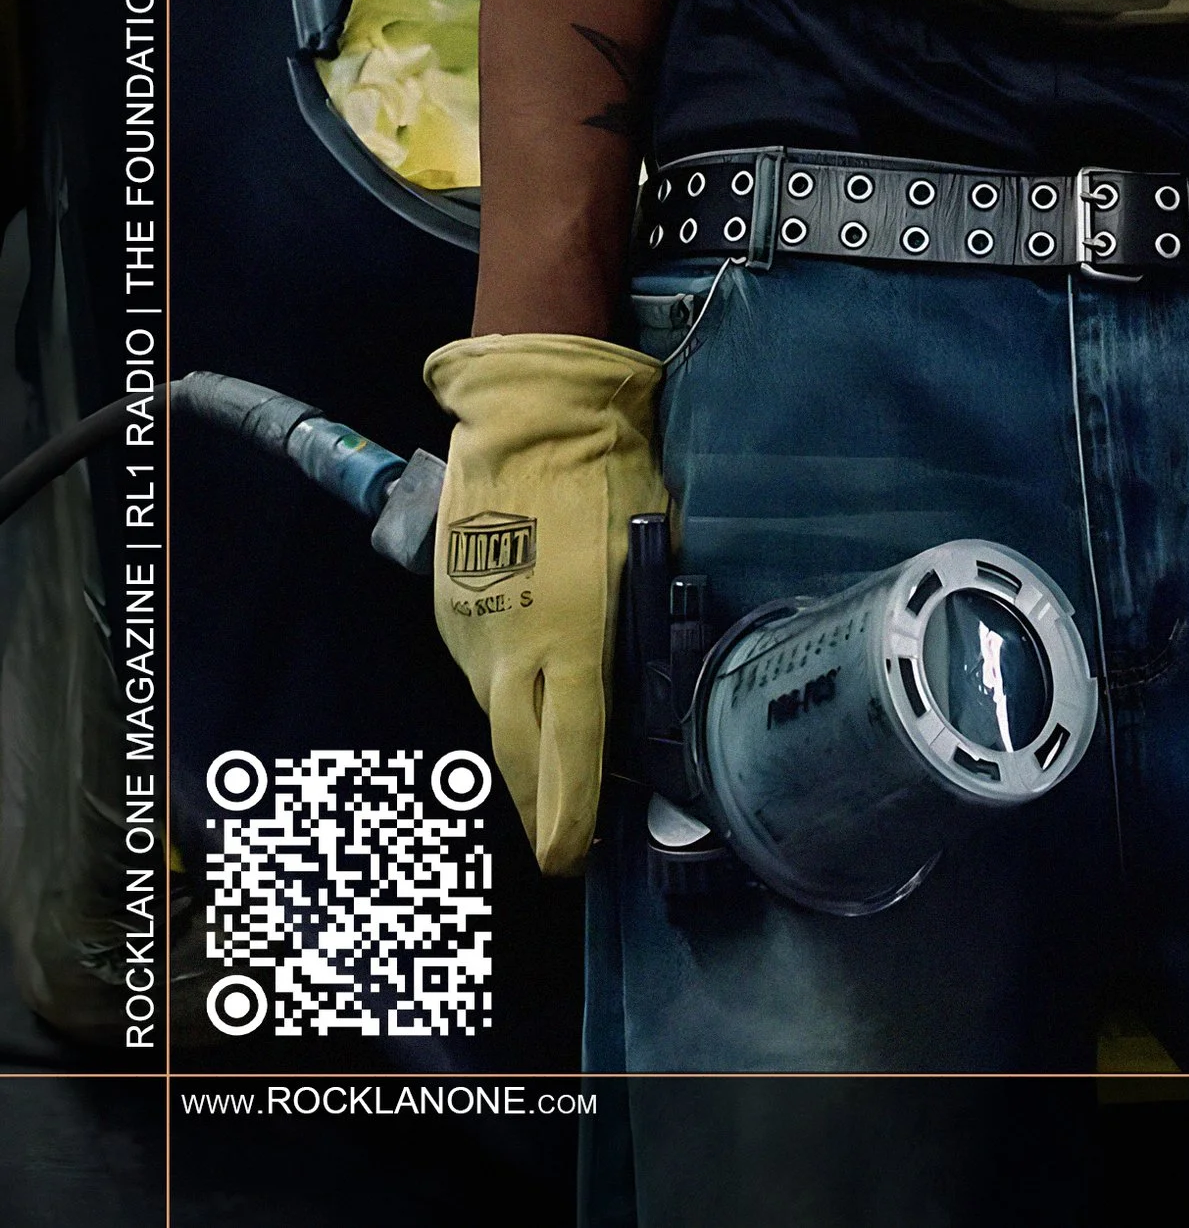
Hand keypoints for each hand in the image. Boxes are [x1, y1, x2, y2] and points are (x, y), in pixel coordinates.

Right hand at [424, 331, 668, 873]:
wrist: (529, 416)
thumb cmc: (606, 476)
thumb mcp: (650, 550)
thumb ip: (644, 618)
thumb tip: (653, 659)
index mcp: (570, 639)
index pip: (571, 752)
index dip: (571, 815)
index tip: (572, 857)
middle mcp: (511, 648)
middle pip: (520, 755)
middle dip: (539, 808)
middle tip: (559, 847)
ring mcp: (472, 630)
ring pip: (495, 710)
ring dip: (522, 742)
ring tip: (550, 771)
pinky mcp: (449, 607)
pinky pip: (479, 666)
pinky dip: (503, 686)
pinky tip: (526, 683)